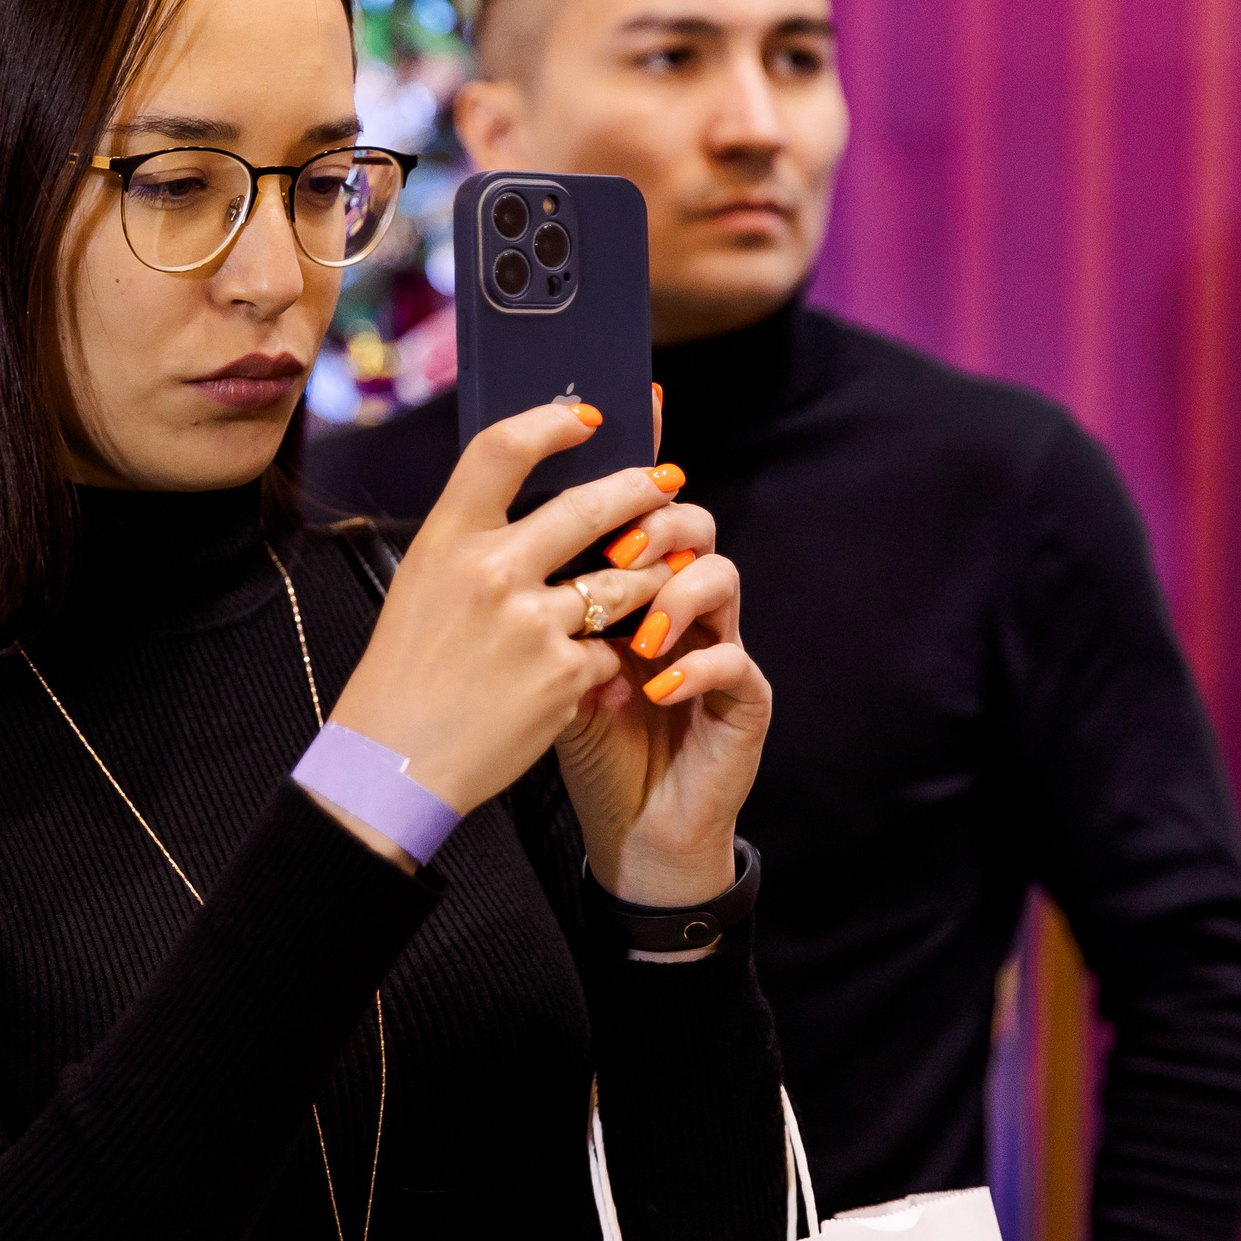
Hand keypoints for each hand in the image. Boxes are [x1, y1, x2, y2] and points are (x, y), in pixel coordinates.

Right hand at [325, 401, 690, 855]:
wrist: (394, 762)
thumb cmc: (407, 672)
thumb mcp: (422, 586)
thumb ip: (474, 542)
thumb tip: (541, 497)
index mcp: (446, 541)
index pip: (503, 448)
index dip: (551, 420)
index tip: (587, 416)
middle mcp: (490, 572)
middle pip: (590, 505)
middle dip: (641, 488)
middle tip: (667, 481)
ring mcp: (531, 624)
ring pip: (625, 579)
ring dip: (651, 573)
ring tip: (663, 571)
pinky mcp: (563, 675)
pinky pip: (614, 647)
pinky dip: (613, 654)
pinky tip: (604, 664)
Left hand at [551, 390, 771, 906]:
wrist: (626, 831)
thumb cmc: (581, 741)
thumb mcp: (542, 664)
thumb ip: (535, 603)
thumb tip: (497, 532)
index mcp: (632, 583)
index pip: (640, 505)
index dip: (641, 454)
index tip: (628, 410)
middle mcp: (681, 603)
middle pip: (690, 522)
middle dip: (656, 521)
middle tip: (619, 544)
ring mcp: (719, 646)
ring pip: (723, 577)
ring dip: (677, 593)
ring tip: (635, 630)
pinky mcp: (743, 700)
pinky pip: (735, 663)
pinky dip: (694, 667)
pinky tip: (654, 686)